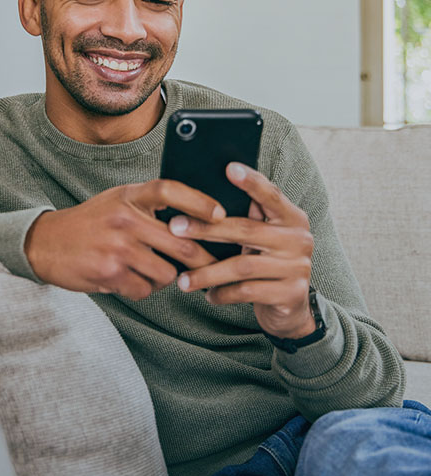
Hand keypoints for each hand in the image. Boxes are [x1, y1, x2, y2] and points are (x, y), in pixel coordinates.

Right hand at [24, 180, 224, 299]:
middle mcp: (125, 218)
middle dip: (203, 259)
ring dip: (166, 277)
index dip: (199, 202)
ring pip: (166, 272)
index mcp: (129, 195)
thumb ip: (150, 204)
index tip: (221, 215)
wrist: (46, 242)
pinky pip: (144, 289)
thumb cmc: (92, 221)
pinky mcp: (109, 273)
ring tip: (150, 269)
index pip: (169, 190)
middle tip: (215, 266)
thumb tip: (196, 219)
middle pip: (180, 241)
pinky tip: (128, 279)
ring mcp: (117, 247)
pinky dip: (142, 288)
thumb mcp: (119, 199)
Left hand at [169, 163, 315, 338]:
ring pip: (243, 266)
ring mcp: (297, 267)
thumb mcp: (262, 238)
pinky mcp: (291, 294)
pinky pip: (248, 292)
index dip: (251, 182)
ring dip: (208, 272)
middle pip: (246, 230)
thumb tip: (203, 197)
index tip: (229, 168)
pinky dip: (223, 293)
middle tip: (175, 228)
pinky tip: (209, 294)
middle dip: (206, 229)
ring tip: (183, 279)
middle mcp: (299, 239)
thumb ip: (248, 218)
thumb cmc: (267, 263)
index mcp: (292, 218)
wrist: (291, 308)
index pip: (271, 195)